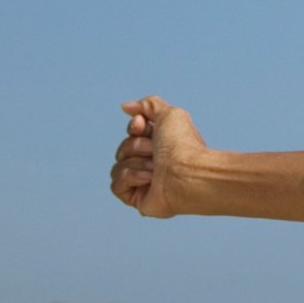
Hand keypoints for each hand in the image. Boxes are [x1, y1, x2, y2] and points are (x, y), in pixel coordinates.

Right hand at [112, 95, 208, 217]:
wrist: (188, 174)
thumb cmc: (183, 146)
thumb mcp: (170, 114)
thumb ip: (149, 104)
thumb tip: (126, 107)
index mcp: (162, 145)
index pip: (133, 133)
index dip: (134, 127)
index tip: (142, 125)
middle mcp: (153, 163)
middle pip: (122, 148)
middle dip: (136, 146)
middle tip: (155, 151)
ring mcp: (144, 181)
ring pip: (117, 166)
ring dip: (136, 162)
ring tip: (156, 169)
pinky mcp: (136, 197)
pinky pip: (115, 184)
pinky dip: (131, 178)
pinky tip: (149, 180)